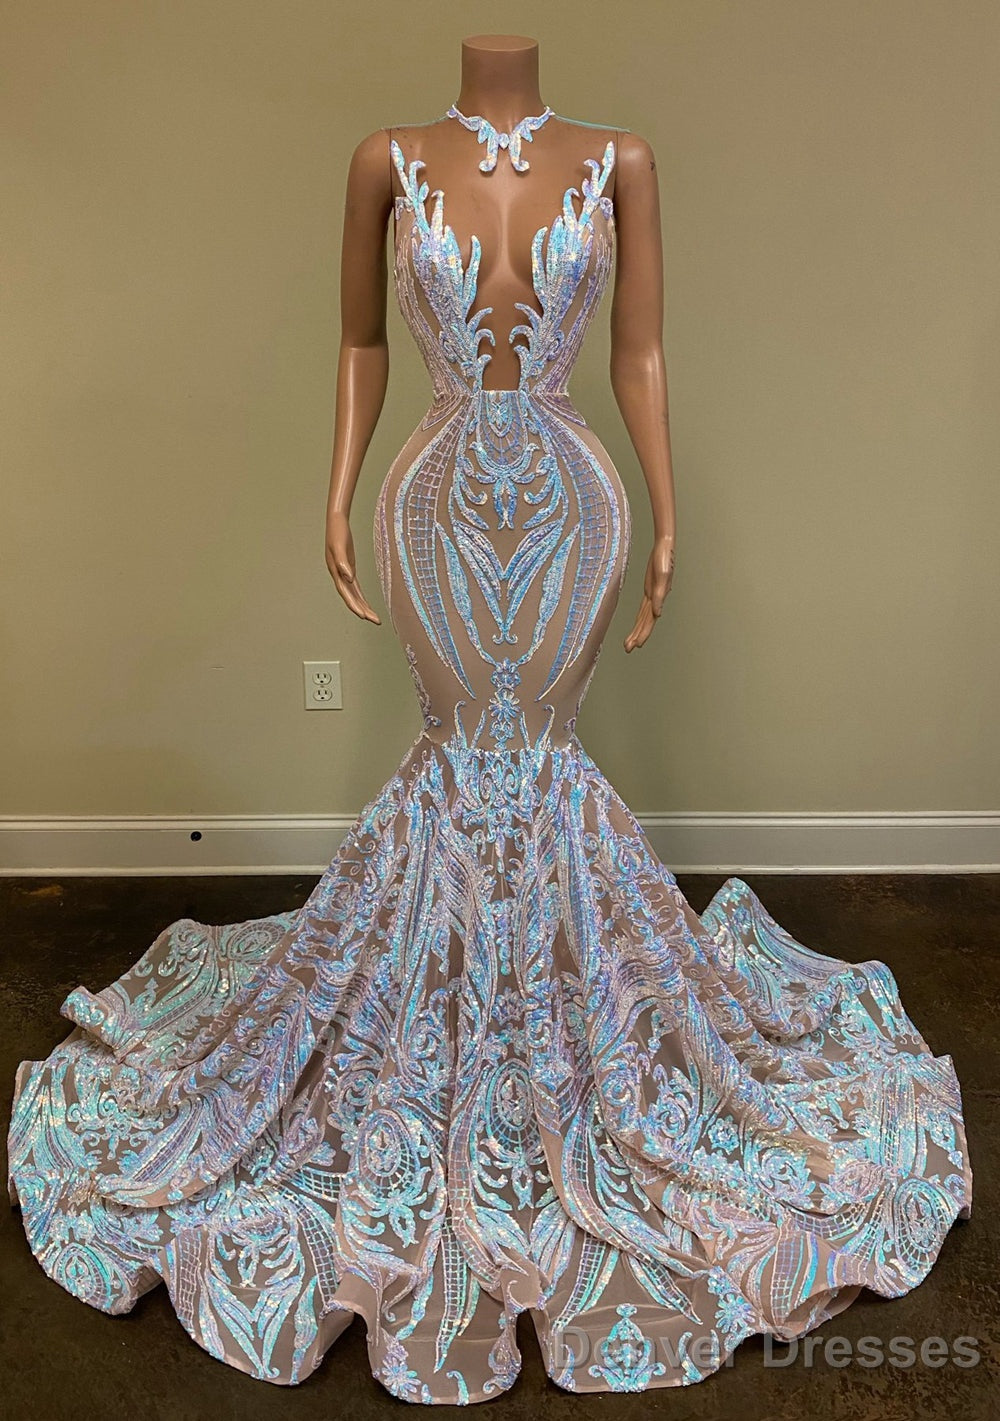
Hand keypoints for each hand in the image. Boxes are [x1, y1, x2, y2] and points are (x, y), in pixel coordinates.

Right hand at [325, 512, 381, 623]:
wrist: (336, 521)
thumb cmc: (338, 532)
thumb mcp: (340, 546)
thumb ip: (343, 563)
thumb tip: (349, 579)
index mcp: (336, 572)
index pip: (346, 594)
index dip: (354, 606)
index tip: (364, 616)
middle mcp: (339, 576)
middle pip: (351, 598)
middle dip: (363, 610)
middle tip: (376, 621)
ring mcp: (343, 573)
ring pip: (354, 595)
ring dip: (363, 606)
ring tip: (374, 618)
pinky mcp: (349, 569)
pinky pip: (355, 588)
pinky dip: (361, 596)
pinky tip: (366, 604)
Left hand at [624, 534, 673, 651]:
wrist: (664, 546)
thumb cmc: (664, 559)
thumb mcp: (662, 576)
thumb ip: (660, 595)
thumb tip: (657, 613)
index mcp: (659, 598)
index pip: (650, 620)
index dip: (644, 632)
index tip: (638, 644)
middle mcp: (656, 599)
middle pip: (646, 622)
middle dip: (638, 636)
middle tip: (628, 649)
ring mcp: (653, 595)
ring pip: (644, 618)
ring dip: (637, 631)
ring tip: (629, 644)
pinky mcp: (650, 590)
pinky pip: (643, 609)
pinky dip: (640, 619)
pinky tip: (637, 628)